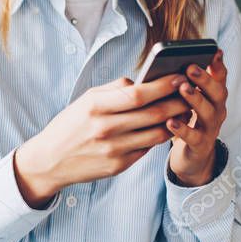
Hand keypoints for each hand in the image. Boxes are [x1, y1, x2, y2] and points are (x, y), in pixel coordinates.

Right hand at [14, 73, 194, 207]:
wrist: (50, 160)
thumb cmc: (70, 125)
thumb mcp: (86, 100)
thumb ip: (114, 89)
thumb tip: (143, 82)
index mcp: (96, 106)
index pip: (139, 94)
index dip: (163, 85)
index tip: (180, 75)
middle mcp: (106, 128)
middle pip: (153, 114)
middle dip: (177, 101)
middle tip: (191, 92)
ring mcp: (113, 149)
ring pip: (157, 133)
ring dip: (175, 121)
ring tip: (184, 110)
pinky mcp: (119, 166)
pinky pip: (148, 148)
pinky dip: (160, 136)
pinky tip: (167, 127)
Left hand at [167, 49, 227, 185]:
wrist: (192, 157)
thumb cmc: (186, 120)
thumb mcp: (185, 101)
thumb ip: (180, 83)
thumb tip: (161, 62)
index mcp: (214, 97)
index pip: (220, 78)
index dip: (218, 65)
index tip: (214, 51)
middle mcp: (217, 111)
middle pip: (217, 93)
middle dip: (205, 79)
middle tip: (191, 67)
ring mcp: (210, 129)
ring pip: (208, 113)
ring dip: (196, 99)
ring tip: (183, 88)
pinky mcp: (200, 146)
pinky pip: (193, 137)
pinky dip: (182, 129)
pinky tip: (170, 121)